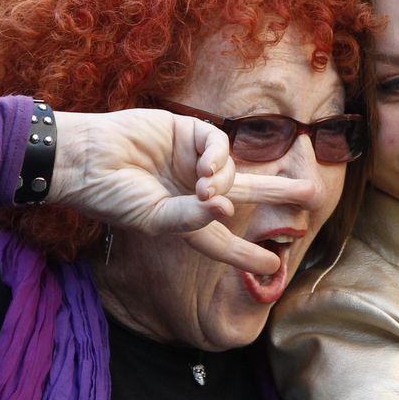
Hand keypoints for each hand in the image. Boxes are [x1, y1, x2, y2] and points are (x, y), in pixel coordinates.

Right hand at [46, 109, 315, 275]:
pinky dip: (218, 159)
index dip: (246, 253)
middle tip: (312, 194)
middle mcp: (192, 188)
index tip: (273, 268)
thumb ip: (191, 220)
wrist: (86, 160)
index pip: (222, 238)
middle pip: (245, 190)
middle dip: (277, 191)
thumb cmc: (112, 196)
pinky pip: (219, 145)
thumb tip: (226, 211)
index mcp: (183, 217)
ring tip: (204, 190)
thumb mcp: (154, 220)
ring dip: (226, 182)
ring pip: (233, 169)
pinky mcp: (187, 131)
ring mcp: (190, 158)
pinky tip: (205, 171)